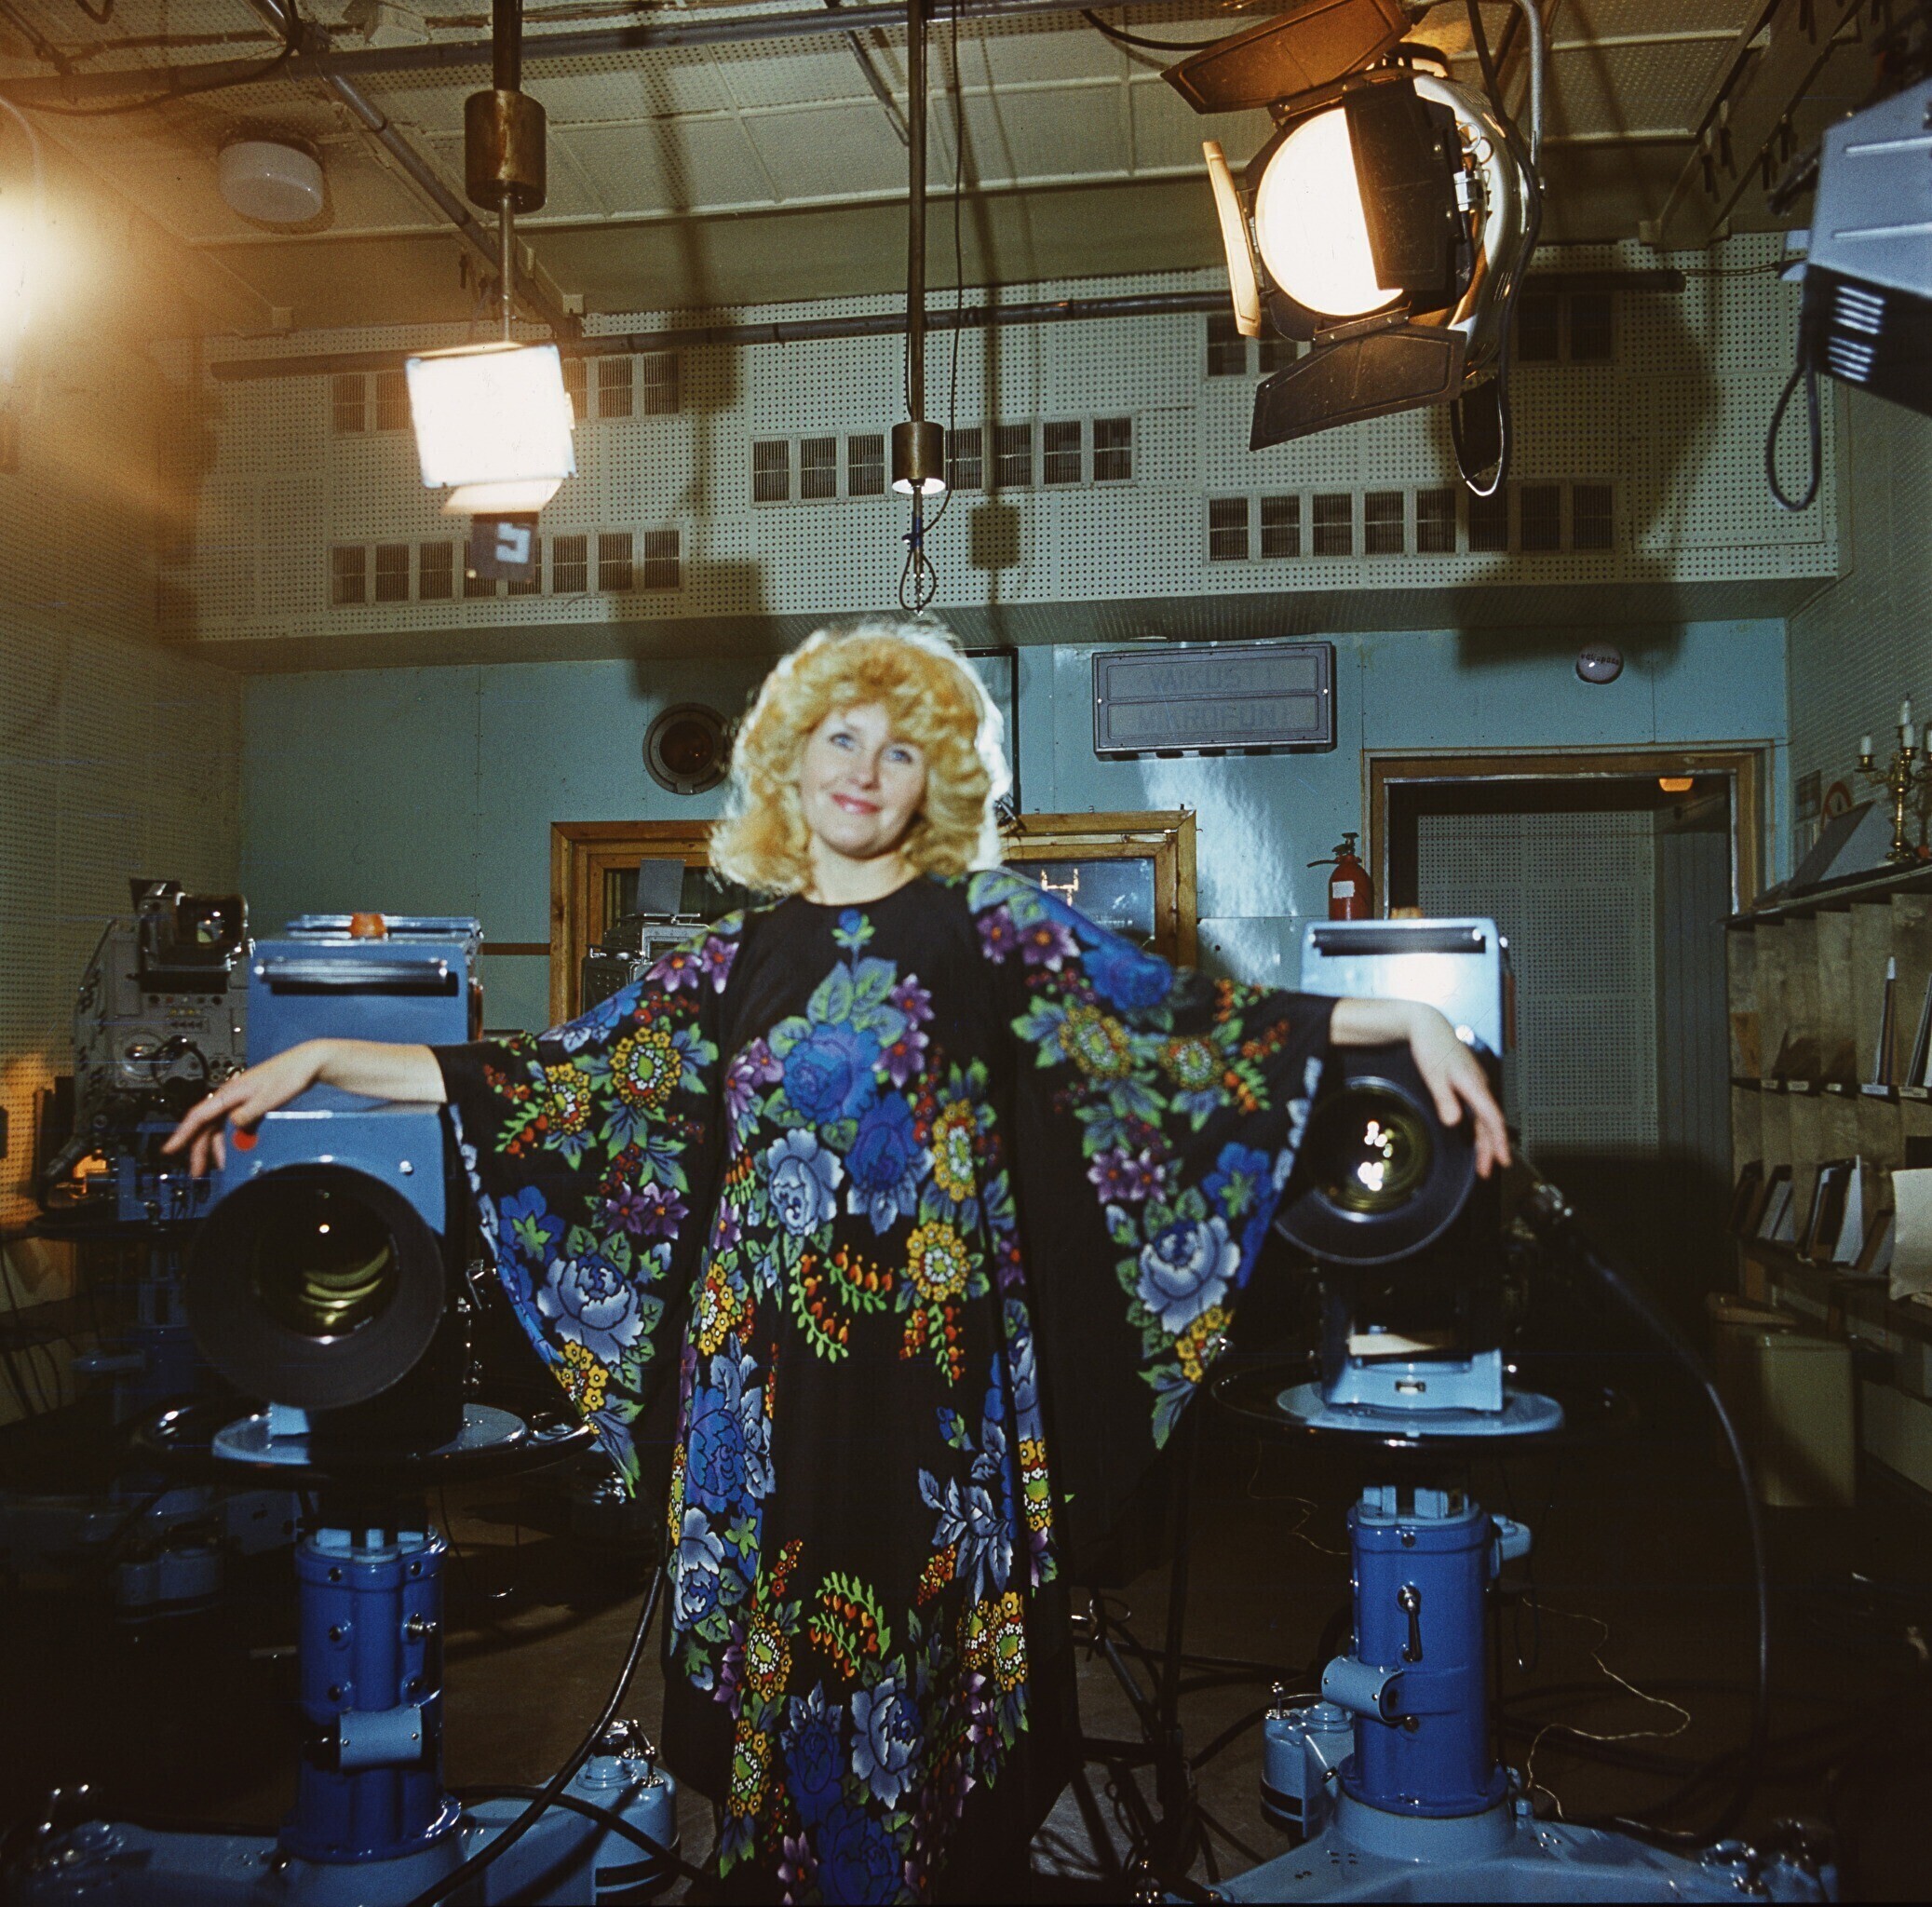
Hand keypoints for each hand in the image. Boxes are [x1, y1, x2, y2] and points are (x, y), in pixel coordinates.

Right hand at [161, 1041, 328, 1177]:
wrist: (306, 1064)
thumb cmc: (289, 1075)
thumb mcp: (268, 1099)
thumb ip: (249, 1114)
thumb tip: (233, 1125)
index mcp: (229, 1094)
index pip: (198, 1116)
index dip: (181, 1134)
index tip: (169, 1149)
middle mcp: (230, 1096)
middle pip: (206, 1126)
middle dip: (199, 1149)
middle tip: (197, 1171)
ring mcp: (239, 1100)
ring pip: (218, 1126)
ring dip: (215, 1146)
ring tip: (216, 1165)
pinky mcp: (249, 1103)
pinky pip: (233, 1123)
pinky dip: (231, 1138)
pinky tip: (235, 1148)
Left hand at [1404, 1004, 1510, 1178]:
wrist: (1427, 1025)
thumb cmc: (1431, 1046)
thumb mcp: (1434, 1075)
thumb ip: (1444, 1099)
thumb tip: (1454, 1121)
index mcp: (1474, 1084)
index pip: (1492, 1118)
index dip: (1499, 1141)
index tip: (1502, 1160)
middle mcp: (1479, 1085)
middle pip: (1489, 1122)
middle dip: (1490, 1148)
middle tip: (1487, 1171)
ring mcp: (1475, 1083)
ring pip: (1484, 1117)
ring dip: (1483, 1140)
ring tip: (1482, 1161)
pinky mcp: (1469, 1082)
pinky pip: (1478, 1109)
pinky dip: (1478, 1126)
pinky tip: (1474, 1136)